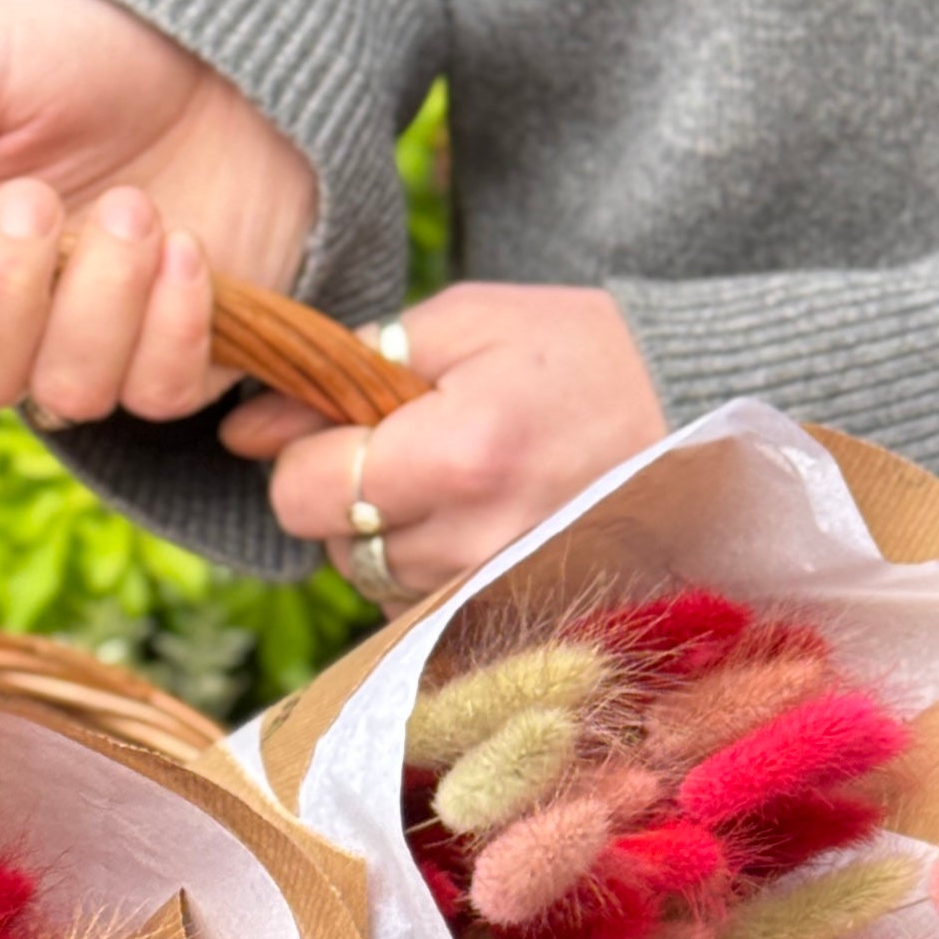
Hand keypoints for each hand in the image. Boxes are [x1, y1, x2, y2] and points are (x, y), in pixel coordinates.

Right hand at [0, 0, 316, 422]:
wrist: (221, 44)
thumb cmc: (83, 53)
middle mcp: (11, 326)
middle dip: (6, 296)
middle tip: (37, 199)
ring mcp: (97, 350)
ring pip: (71, 393)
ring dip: (100, 299)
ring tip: (135, 208)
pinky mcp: (179, 360)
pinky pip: (159, 392)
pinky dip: (172, 323)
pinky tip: (187, 249)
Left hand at [223, 283, 670, 601]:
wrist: (692, 416)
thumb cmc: (579, 352)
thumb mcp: (467, 322)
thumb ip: (350, 366)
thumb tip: (247, 426)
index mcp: (460, 453)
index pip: (305, 491)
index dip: (299, 456)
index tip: (329, 426)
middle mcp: (474, 540)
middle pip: (330, 543)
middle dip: (340, 491)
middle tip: (402, 444)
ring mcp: (496, 590)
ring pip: (368, 580)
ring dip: (379, 531)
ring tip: (446, 478)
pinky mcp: (511, 617)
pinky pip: (415, 606)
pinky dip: (419, 566)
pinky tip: (467, 520)